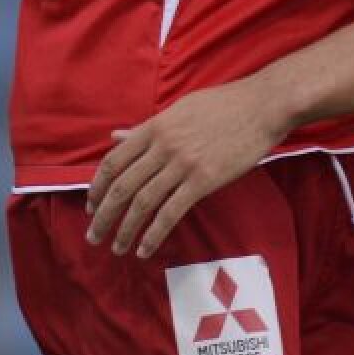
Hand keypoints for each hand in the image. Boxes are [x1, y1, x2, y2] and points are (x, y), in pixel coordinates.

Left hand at [84, 79, 285, 258]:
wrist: (262, 106)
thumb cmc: (223, 105)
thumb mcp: (179, 110)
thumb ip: (146, 128)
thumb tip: (115, 137)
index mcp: (155, 127)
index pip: (114, 162)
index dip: (98, 188)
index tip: (91, 206)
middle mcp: (164, 146)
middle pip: (123, 186)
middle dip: (103, 216)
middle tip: (94, 236)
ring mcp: (183, 164)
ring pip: (143, 203)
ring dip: (125, 230)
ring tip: (117, 248)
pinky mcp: (204, 180)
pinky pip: (170, 213)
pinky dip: (153, 235)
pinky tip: (145, 249)